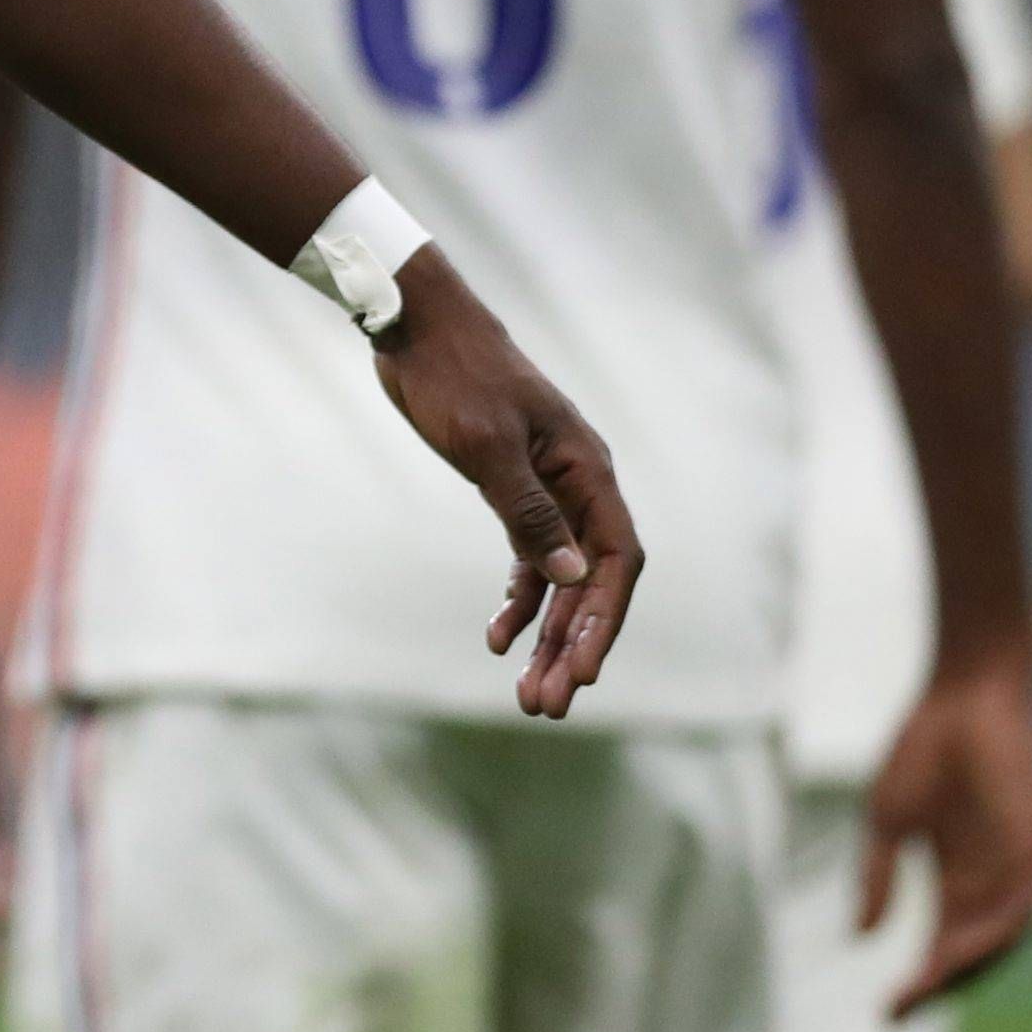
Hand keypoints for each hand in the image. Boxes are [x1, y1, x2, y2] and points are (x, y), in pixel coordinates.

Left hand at [365, 253, 640, 718]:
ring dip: (545, 633)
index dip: (603, 622)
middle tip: (547, 705)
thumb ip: (529, 513)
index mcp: (588, 472)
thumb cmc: (455, 377)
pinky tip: (497, 637)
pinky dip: (517, 598)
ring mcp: (545, 488)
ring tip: (527, 693)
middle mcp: (578, 485)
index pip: (615, 563)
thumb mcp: (487, 447)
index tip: (581, 674)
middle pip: (588, 581)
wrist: (415, 326)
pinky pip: (527, 557)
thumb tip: (572, 578)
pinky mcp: (510, 488)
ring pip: (558, 577)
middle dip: (571, 646)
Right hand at [863, 646, 1031, 1013]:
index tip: (882, 1016)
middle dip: (937, 989)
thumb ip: (876, 877)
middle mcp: (992, 884)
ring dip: (964, 969)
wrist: (962, 697)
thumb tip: (859, 937)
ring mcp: (1015, 870)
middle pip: (971, 956)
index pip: (941, 947)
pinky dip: (991, 934)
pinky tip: (955, 948)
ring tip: (924, 988)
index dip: (916, 984)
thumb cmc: (925, 748)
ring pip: (1000, 942)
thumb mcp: (886, 823)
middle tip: (898, 1012)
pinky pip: (1020, 908)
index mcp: (958, 880)